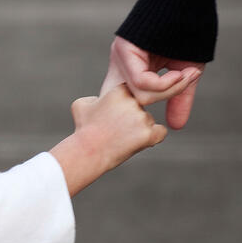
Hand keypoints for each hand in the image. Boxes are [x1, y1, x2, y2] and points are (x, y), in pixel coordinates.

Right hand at [50, 84, 166, 195]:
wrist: (88, 152)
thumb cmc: (83, 129)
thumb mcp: (81, 105)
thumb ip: (95, 97)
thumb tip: (101, 100)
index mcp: (120, 91)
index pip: (130, 93)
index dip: (123, 103)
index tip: (116, 113)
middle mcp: (133, 102)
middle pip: (140, 106)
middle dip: (131, 116)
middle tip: (118, 128)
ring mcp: (142, 118)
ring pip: (147, 120)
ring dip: (139, 128)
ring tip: (121, 139)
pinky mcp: (149, 135)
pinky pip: (160, 132)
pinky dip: (154, 137)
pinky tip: (142, 141)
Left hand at [101, 36, 203, 129]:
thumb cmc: (189, 30)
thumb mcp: (184, 71)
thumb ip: (177, 98)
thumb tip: (176, 127)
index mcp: (132, 69)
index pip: (129, 103)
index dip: (144, 113)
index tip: (167, 114)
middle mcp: (121, 64)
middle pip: (128, 105)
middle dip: (147, 111)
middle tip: (172, 100)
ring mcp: (120, 56)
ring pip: (136, 95)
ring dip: (167, 92)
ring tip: (188, 77)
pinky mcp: (124, 49)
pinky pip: (140, 81)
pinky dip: (164, 84)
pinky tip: (182, 72)